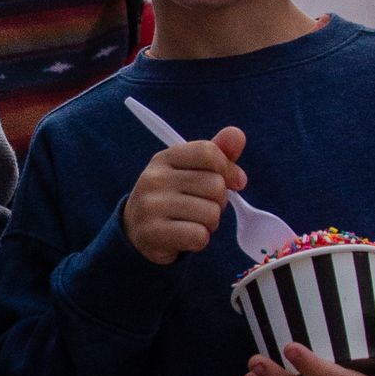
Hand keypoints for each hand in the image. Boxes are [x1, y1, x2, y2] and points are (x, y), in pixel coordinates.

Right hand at [122, 128, 246, 264]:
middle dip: (218, 201)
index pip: (208, 152)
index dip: (228, 169)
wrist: (137, 231)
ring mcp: (151, 206)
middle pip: (215, 185)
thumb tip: (238, 135)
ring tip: (193, 222)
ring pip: (211, 213)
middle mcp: (155, 178)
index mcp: (165, 158)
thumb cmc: (172, 198)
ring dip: (210, 223)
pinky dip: (200, 240)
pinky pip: (199, 236)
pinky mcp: (152, 232)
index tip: (233, 182)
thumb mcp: (190, 171)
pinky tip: (186, 237)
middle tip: (202, 207)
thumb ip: (216, 153)